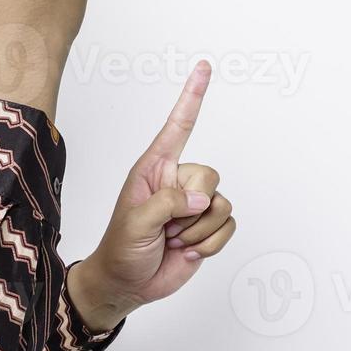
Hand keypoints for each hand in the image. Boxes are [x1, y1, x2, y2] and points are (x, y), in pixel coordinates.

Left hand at [69, 61, 237, 328]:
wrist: (129, 283)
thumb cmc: (122, 247)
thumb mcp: (135, 222)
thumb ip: (167, 204)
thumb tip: (203, 199)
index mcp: (154, 168)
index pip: (178, 127)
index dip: (192, 97)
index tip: (204, 68)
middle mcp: (177, 181)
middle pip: (209, 176)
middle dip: (190, 207)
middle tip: (166, 227)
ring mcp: (194, 204)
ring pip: (222, 204)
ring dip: (198, 230)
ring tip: (172, 239)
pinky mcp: (208, 226)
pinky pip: (229, 225)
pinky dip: (210, 243)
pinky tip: (187, 250)